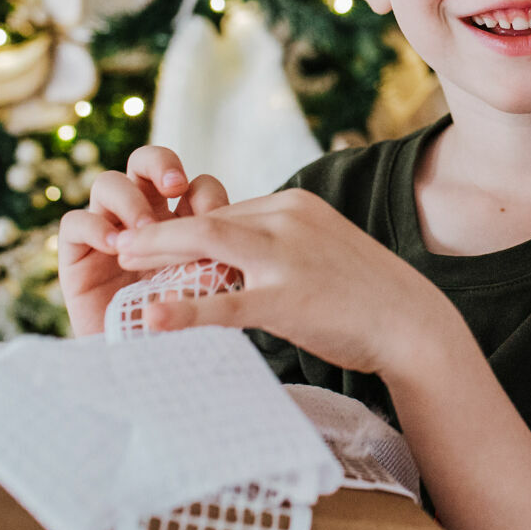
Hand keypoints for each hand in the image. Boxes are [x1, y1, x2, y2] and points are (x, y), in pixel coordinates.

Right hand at [57, 145, 229, 335]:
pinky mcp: (76, 255)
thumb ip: (215, 266)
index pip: (195, 185)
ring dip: (128, 199)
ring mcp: (107, 231)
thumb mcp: (206, 294)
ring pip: (107, 183)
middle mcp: (142, 218)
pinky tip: (114, 246)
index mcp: (181, 222)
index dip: (205, 191)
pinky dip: (94, 226)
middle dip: (160, 164)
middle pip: (145, 163)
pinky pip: (74, 222)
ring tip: (143, 229)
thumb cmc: (180, 330)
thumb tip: (229, 245)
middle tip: (175, 185)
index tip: (218, 216)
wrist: (139, 366)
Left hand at [112, 187, 460, 376]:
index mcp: (295, 206)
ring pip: (207, 244)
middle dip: (158, 230)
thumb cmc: (367, 293)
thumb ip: (282, 244)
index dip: (183, 226)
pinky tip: (153, 319)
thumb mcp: (324, 250)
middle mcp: (288, 220)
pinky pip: (225, 304)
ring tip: (122, 261)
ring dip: (158, 251)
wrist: (412, 323)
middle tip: (119, 240)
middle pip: (207, 218)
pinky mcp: (287, 299)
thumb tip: (238, 253)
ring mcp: (287, 258)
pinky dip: (184, 310)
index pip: (227, 210)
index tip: (152, 240)